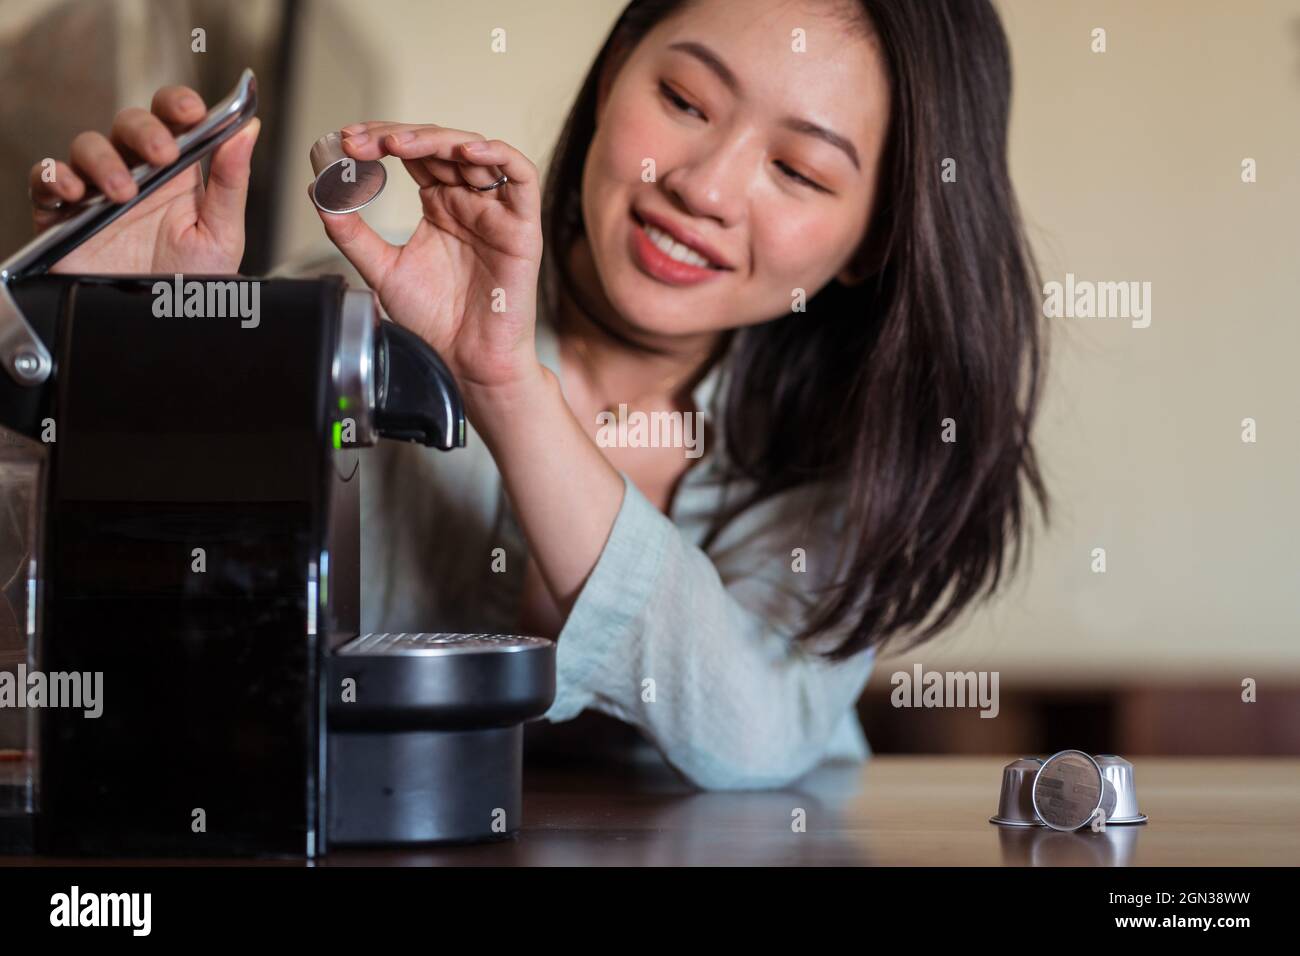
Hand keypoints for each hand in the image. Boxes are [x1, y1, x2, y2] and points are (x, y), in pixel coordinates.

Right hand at [28, 85, 259, 274]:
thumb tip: (247, 128)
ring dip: (103, 160)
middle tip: (163, 155)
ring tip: (123, 193)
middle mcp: (138, 175)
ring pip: (88, 145)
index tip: (192, 110)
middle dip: (145, 130)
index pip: (174, 120)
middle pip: (130, 124)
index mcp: (179, 174)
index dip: (179, 104)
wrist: (160, 330)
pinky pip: (47, 179)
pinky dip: (55, 177)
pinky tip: (76, 193)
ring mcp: (98, 191)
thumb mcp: (222, 235)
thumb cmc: (191, 284)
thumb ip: (232, 182)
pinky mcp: (64, 214)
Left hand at [312, 122, 543, 401]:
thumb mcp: (380, 269)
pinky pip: (522, 176)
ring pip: (476, 151)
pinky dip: (496, 154)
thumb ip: (351, 232)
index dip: (381, 139)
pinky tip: (464, 151)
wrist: (464, 362)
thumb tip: (320, 193)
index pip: (413, 154)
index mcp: (440, 206)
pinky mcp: (522, 226)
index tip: (345, 143)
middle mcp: (469, 202)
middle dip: (398, 135)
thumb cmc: (434, 322)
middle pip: (439, 145)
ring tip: (398, 144)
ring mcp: (496, 211)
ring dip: (436, 139)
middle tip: (361, 142)